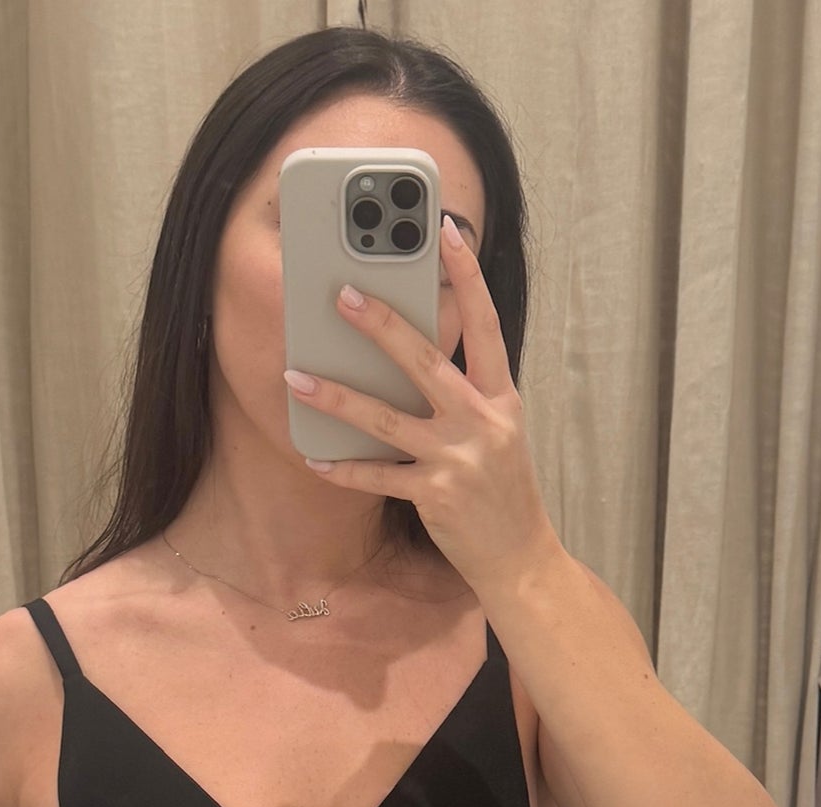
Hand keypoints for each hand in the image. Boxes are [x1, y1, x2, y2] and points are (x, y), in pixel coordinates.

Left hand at [282, 213, 557, 594]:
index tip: (447, 233)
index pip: (486, 325)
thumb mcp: (500, 433)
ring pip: (388, 420)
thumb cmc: (504, 493)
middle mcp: (482, 422)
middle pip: (426, 362)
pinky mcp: (435, 495)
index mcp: (501, 398)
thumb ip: (466, 396)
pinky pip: (379, 478)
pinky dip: (345, 469)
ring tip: (297, 377)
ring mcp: (458, 459)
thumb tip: (413, 359)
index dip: (467, 277)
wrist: (523, 558)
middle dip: (382, 325)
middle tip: (342, 295)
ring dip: (338, 397)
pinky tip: (314, 458)